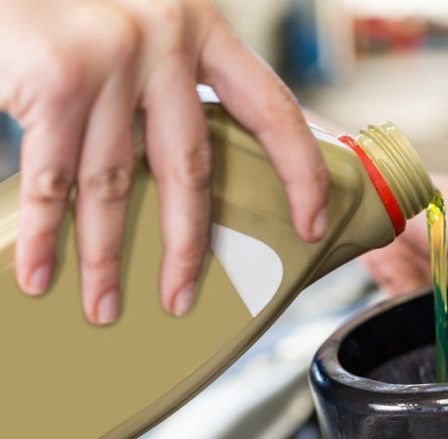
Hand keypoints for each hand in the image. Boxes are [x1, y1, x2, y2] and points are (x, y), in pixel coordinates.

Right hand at [0, 0, 328, 323]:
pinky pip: (53, 179)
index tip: (312, 225)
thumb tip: (186, 159)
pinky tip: (41, 274)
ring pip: (115, 185)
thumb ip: (170, 74)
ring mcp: (112, 58)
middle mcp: (166, 41)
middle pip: (192, 167)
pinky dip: (44, 235)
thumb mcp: (144, 20)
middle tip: (180, 298)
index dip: (301, 173)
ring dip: (105, 259)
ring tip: (104, 308)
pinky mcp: (57, 78)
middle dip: (186, 245)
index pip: (274, 111)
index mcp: (202, 28)